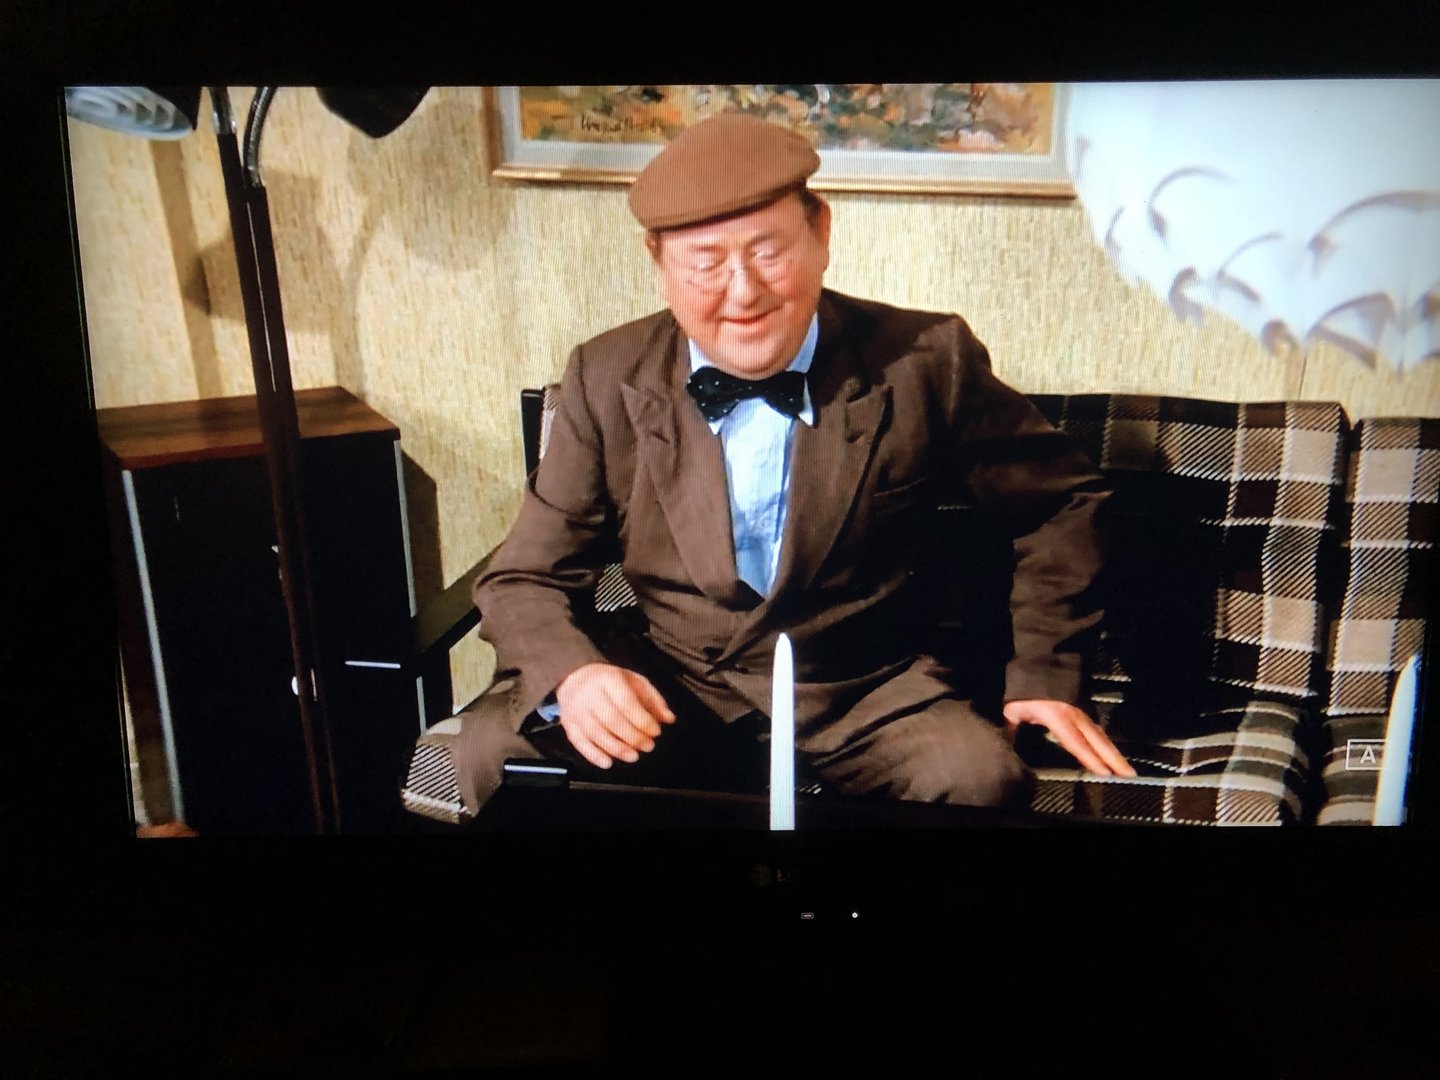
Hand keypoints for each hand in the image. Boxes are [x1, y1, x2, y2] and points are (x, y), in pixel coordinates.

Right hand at [555, 663, 676, 769]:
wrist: (574, 678)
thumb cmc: (610, 682)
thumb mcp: (634, 682)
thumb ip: (653, 700)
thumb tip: (669, 719)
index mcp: (608, 679)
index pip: (626, 702)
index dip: (642, 720)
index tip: (656, 732)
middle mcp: (589, 694)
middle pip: (611, 719)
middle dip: (632, 736)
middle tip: (648, 746)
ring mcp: (576, 709)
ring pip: (595, 733)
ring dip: (617, 748)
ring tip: (634, 756)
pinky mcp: (568, 724)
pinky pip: (579, 742)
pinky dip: (593, 755)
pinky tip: (608, 763)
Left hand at [1003, 699, 1135, 777]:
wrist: (1039, 663)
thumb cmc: (1025, 689)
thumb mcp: (1014, 709)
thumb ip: (1012, 729)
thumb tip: (1005, 747)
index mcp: (1058, 717)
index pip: (1077, 742)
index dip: (1090, 758)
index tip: (1105, 773)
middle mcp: (1075, 717)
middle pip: (1098, 741)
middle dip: (1114, 759)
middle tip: (1130, 776)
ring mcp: (1082, 713)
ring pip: (1101, 736)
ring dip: (1114, 753)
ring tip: (1127, 770)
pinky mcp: (1084, 710)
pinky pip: (1098, 730)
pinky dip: (1107, 743)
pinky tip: (1112, 754)